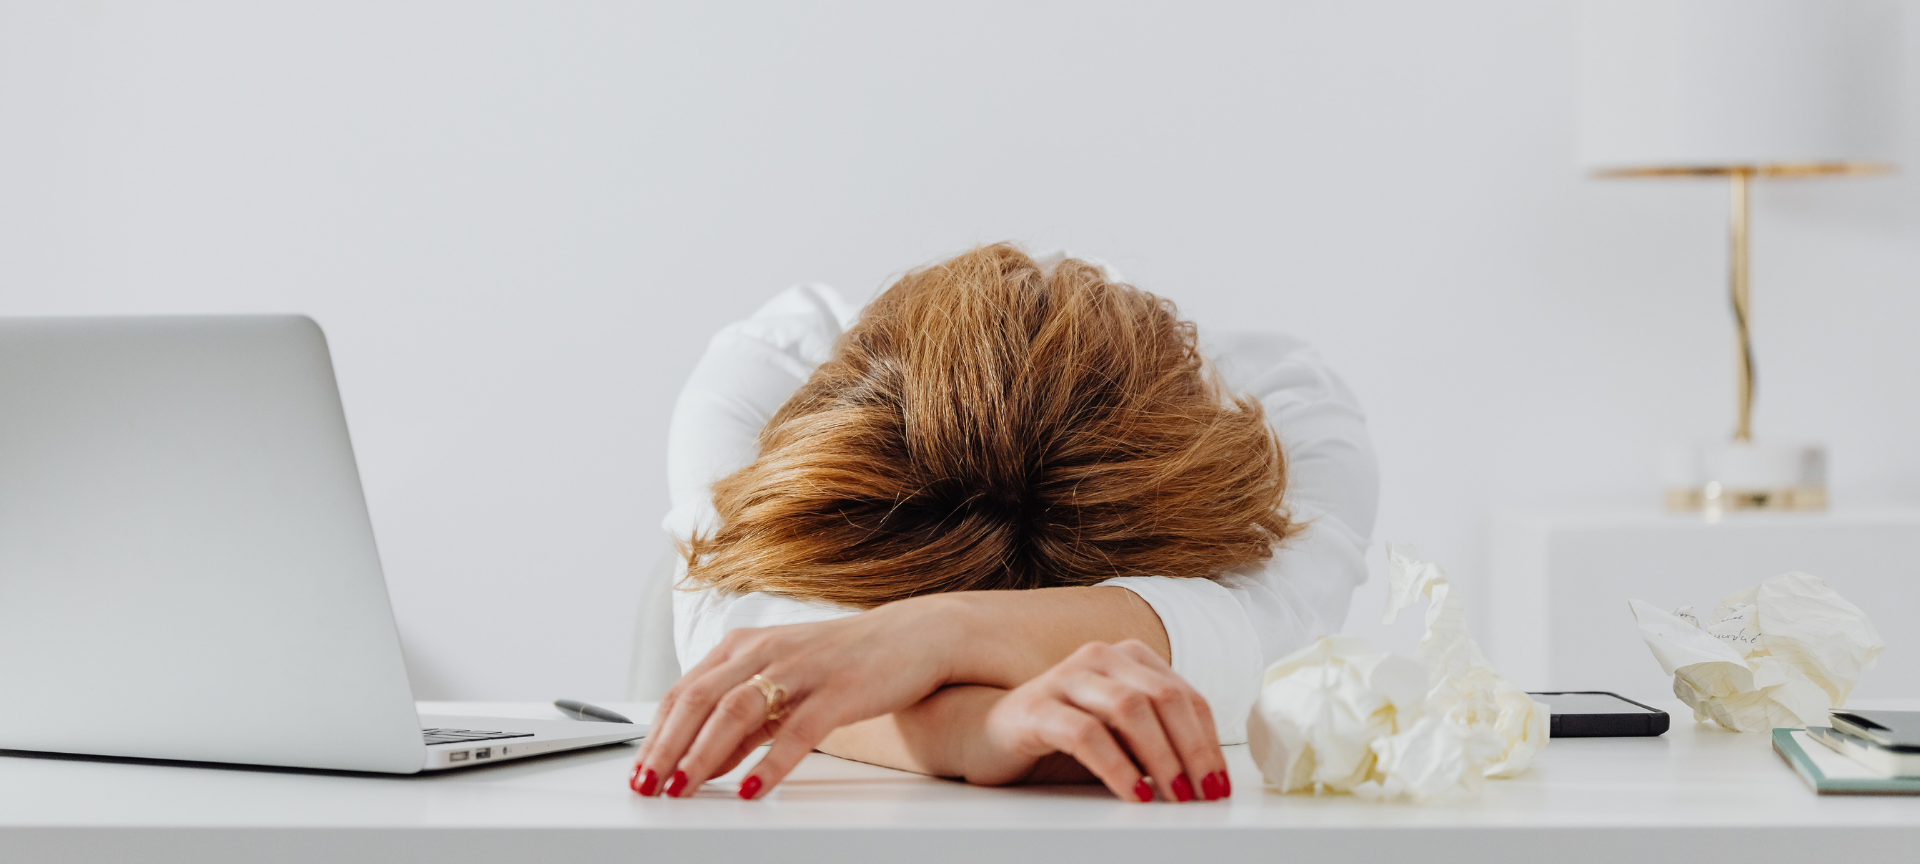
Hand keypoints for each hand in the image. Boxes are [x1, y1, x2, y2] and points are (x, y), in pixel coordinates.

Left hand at [630, 597, 962, 798]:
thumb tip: (703, 762)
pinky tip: (752, 789)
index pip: (683, 692)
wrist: (914, 637)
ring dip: (704, 753)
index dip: (656, 734)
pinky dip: (770, 763)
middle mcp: (765, 651)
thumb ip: (744, 724)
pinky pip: (797, 730)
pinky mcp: (838, 689)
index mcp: (743, 646)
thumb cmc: (845, 662)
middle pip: (699, 700)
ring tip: (683, 788)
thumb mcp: (784, 687)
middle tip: (649, 786)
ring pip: (736, 711)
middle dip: (667, 747)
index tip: (638, 771)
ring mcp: (801, 668)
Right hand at [970, 640, 1229, 801]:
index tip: (1220, 783)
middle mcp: (1100, 658)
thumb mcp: (1120, 735)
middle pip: (1164, 698)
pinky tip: (1133, 793)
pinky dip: (1118, 767)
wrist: (988, 736)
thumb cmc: (1062, 737)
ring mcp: (1066, 677)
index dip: (1209, 742)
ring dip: (1161, 757)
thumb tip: (1209, 777)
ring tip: (1174, 795)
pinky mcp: (1037, 707)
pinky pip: (1087, 734)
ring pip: (1130, 709)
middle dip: (1193, 750)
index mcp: (1129, 658)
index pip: (1185, 696)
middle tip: (1205, 794)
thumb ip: (1159, 738)